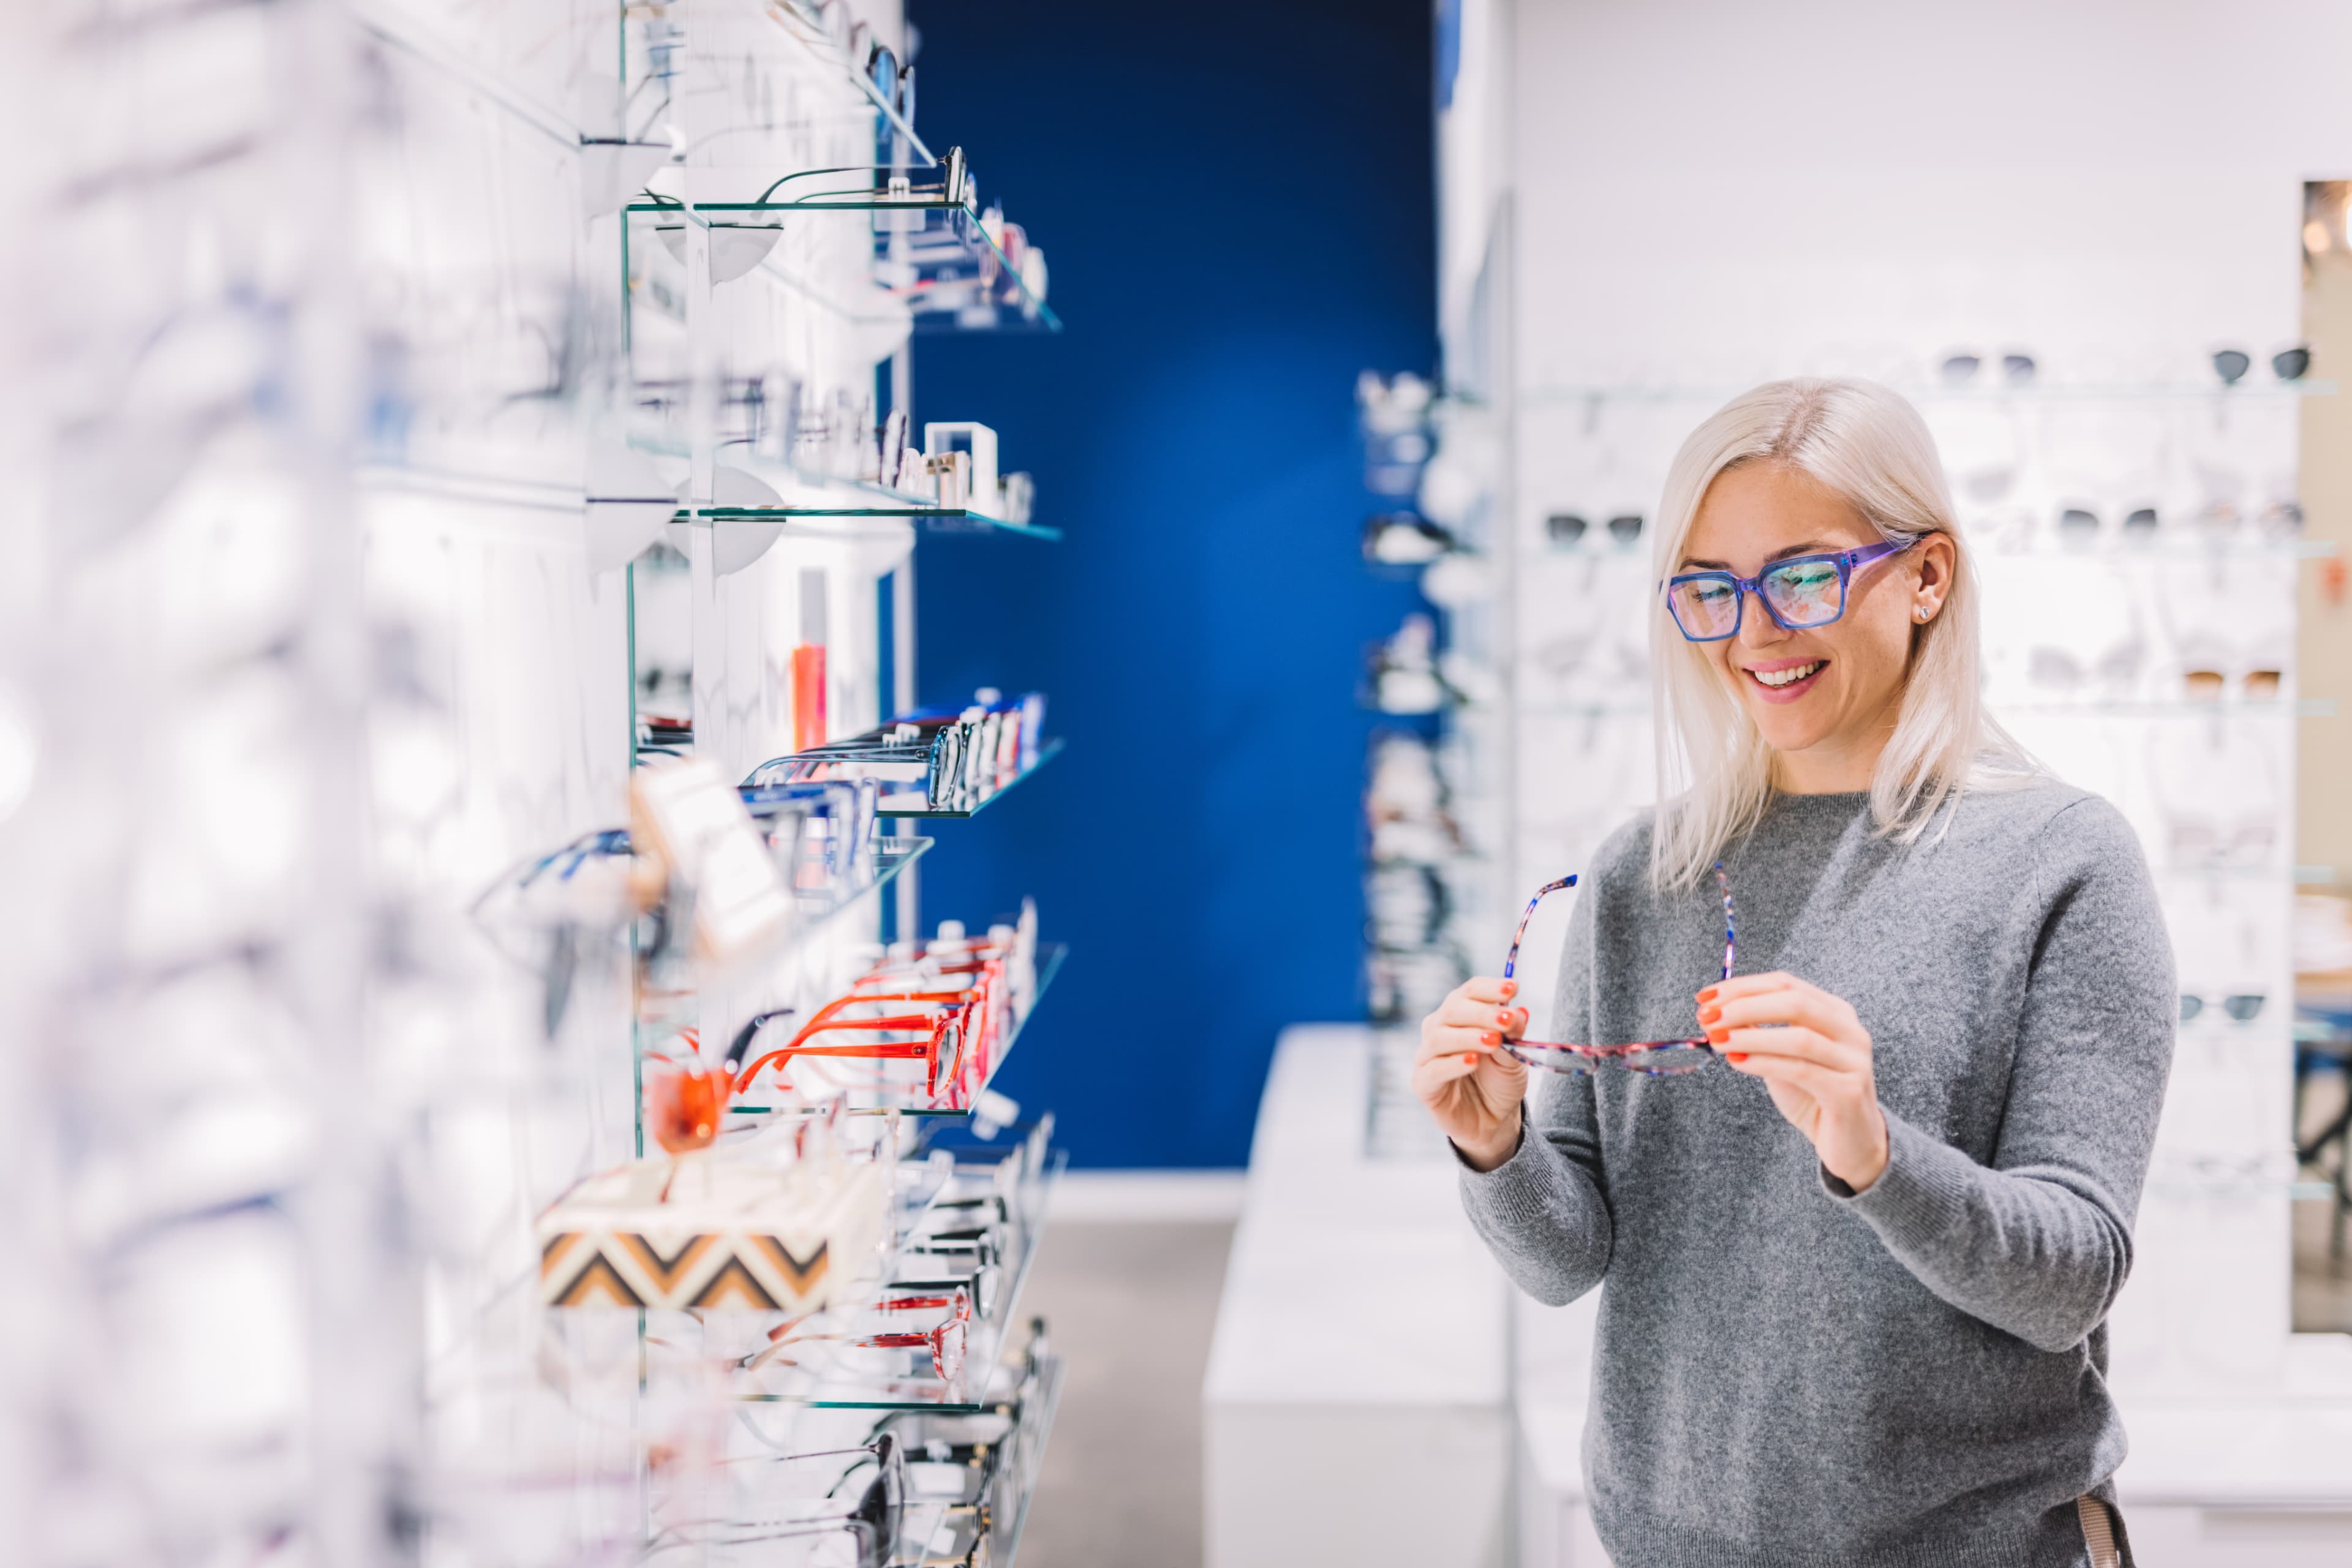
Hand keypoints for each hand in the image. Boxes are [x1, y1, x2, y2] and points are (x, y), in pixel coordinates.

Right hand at [1415, 976, 1530, 1170]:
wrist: (1493, 1119)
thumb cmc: (1499, 1081)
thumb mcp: (1514, 1056)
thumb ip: (1513, 1035)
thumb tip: (1520, 1011)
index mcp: (1461, 1014)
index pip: (1470, 991)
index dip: (1490, 988)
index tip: (1513, 988)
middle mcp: (1440, 1029)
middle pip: (1453, 1009)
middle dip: (1482, 1012)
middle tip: (1507, 1020)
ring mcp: (1428, 1056)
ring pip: (1439, 1037)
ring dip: (1469, 1036)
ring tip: (1494, 1042)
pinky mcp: (1423, 1083)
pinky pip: (1434, 1069)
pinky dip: (1454, 1063)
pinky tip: (1473, 1061)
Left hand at [1701, 971, 1888, 1190]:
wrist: (1849, 1142)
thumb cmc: (1812, 1095)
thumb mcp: (1781, 1055)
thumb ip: (1758, 1030)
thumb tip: (1715, 1010)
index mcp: (1834, 1012)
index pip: (1786, 983)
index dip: (1743, 986)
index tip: (1705, 996)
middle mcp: (1849, 1031)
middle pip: (1795, 1002)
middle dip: (1745, 1006)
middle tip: (1708, 1017)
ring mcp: (1853, 1061)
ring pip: (1799, 1037)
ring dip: (1750, 1035)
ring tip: (1716, 1039)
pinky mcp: (1848, 1092)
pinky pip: (1801, 1070)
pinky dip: (1763, 1062)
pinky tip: (1736, 1061)